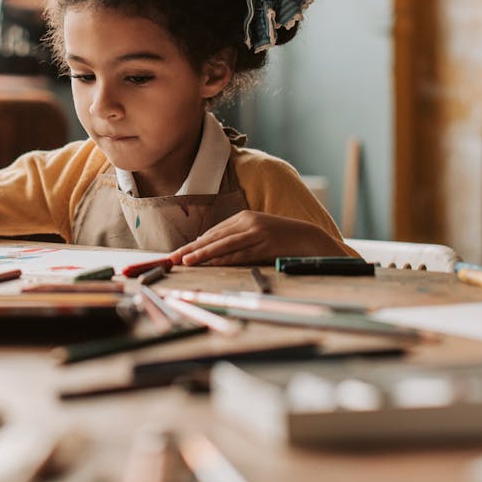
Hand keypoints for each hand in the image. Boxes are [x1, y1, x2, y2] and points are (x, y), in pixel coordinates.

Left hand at [168, 211, 346, 266]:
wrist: (309, 238)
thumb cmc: (281, 239)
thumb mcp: (256, 233)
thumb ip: (235, 238)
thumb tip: (208, 247)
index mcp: (245, 216)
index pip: (215, 232)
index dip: (195, 243)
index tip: (179, 252)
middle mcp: (248, 222)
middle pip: (214, 237)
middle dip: (192, 248)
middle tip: (172, 257)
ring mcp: (257, 232)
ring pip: (224, 245)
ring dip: (202, 254)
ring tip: (185, 261)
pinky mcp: (265, 244)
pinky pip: (240, 254)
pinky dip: (223, 260)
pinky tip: (210, 264)